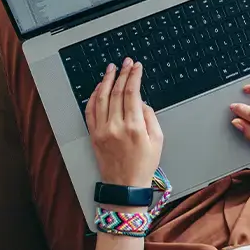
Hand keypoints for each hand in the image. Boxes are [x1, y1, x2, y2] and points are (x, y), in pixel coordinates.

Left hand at [86, 58, 162, 188]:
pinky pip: (90, 111)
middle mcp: (116, 127)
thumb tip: (141, 101)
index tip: (137, 66)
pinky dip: (93, 96)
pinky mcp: (94, 135)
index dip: (134, 77)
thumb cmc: (144, 165)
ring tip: (111, 68)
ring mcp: (102, 130)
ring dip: (106, 80)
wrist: (125, 187)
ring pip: (101, 98)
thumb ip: (150, 117)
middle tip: (126, 62)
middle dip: (122, 74)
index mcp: (134, 127)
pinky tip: (98, 87)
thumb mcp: (158, 140)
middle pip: (117, 92)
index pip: (132, 93)